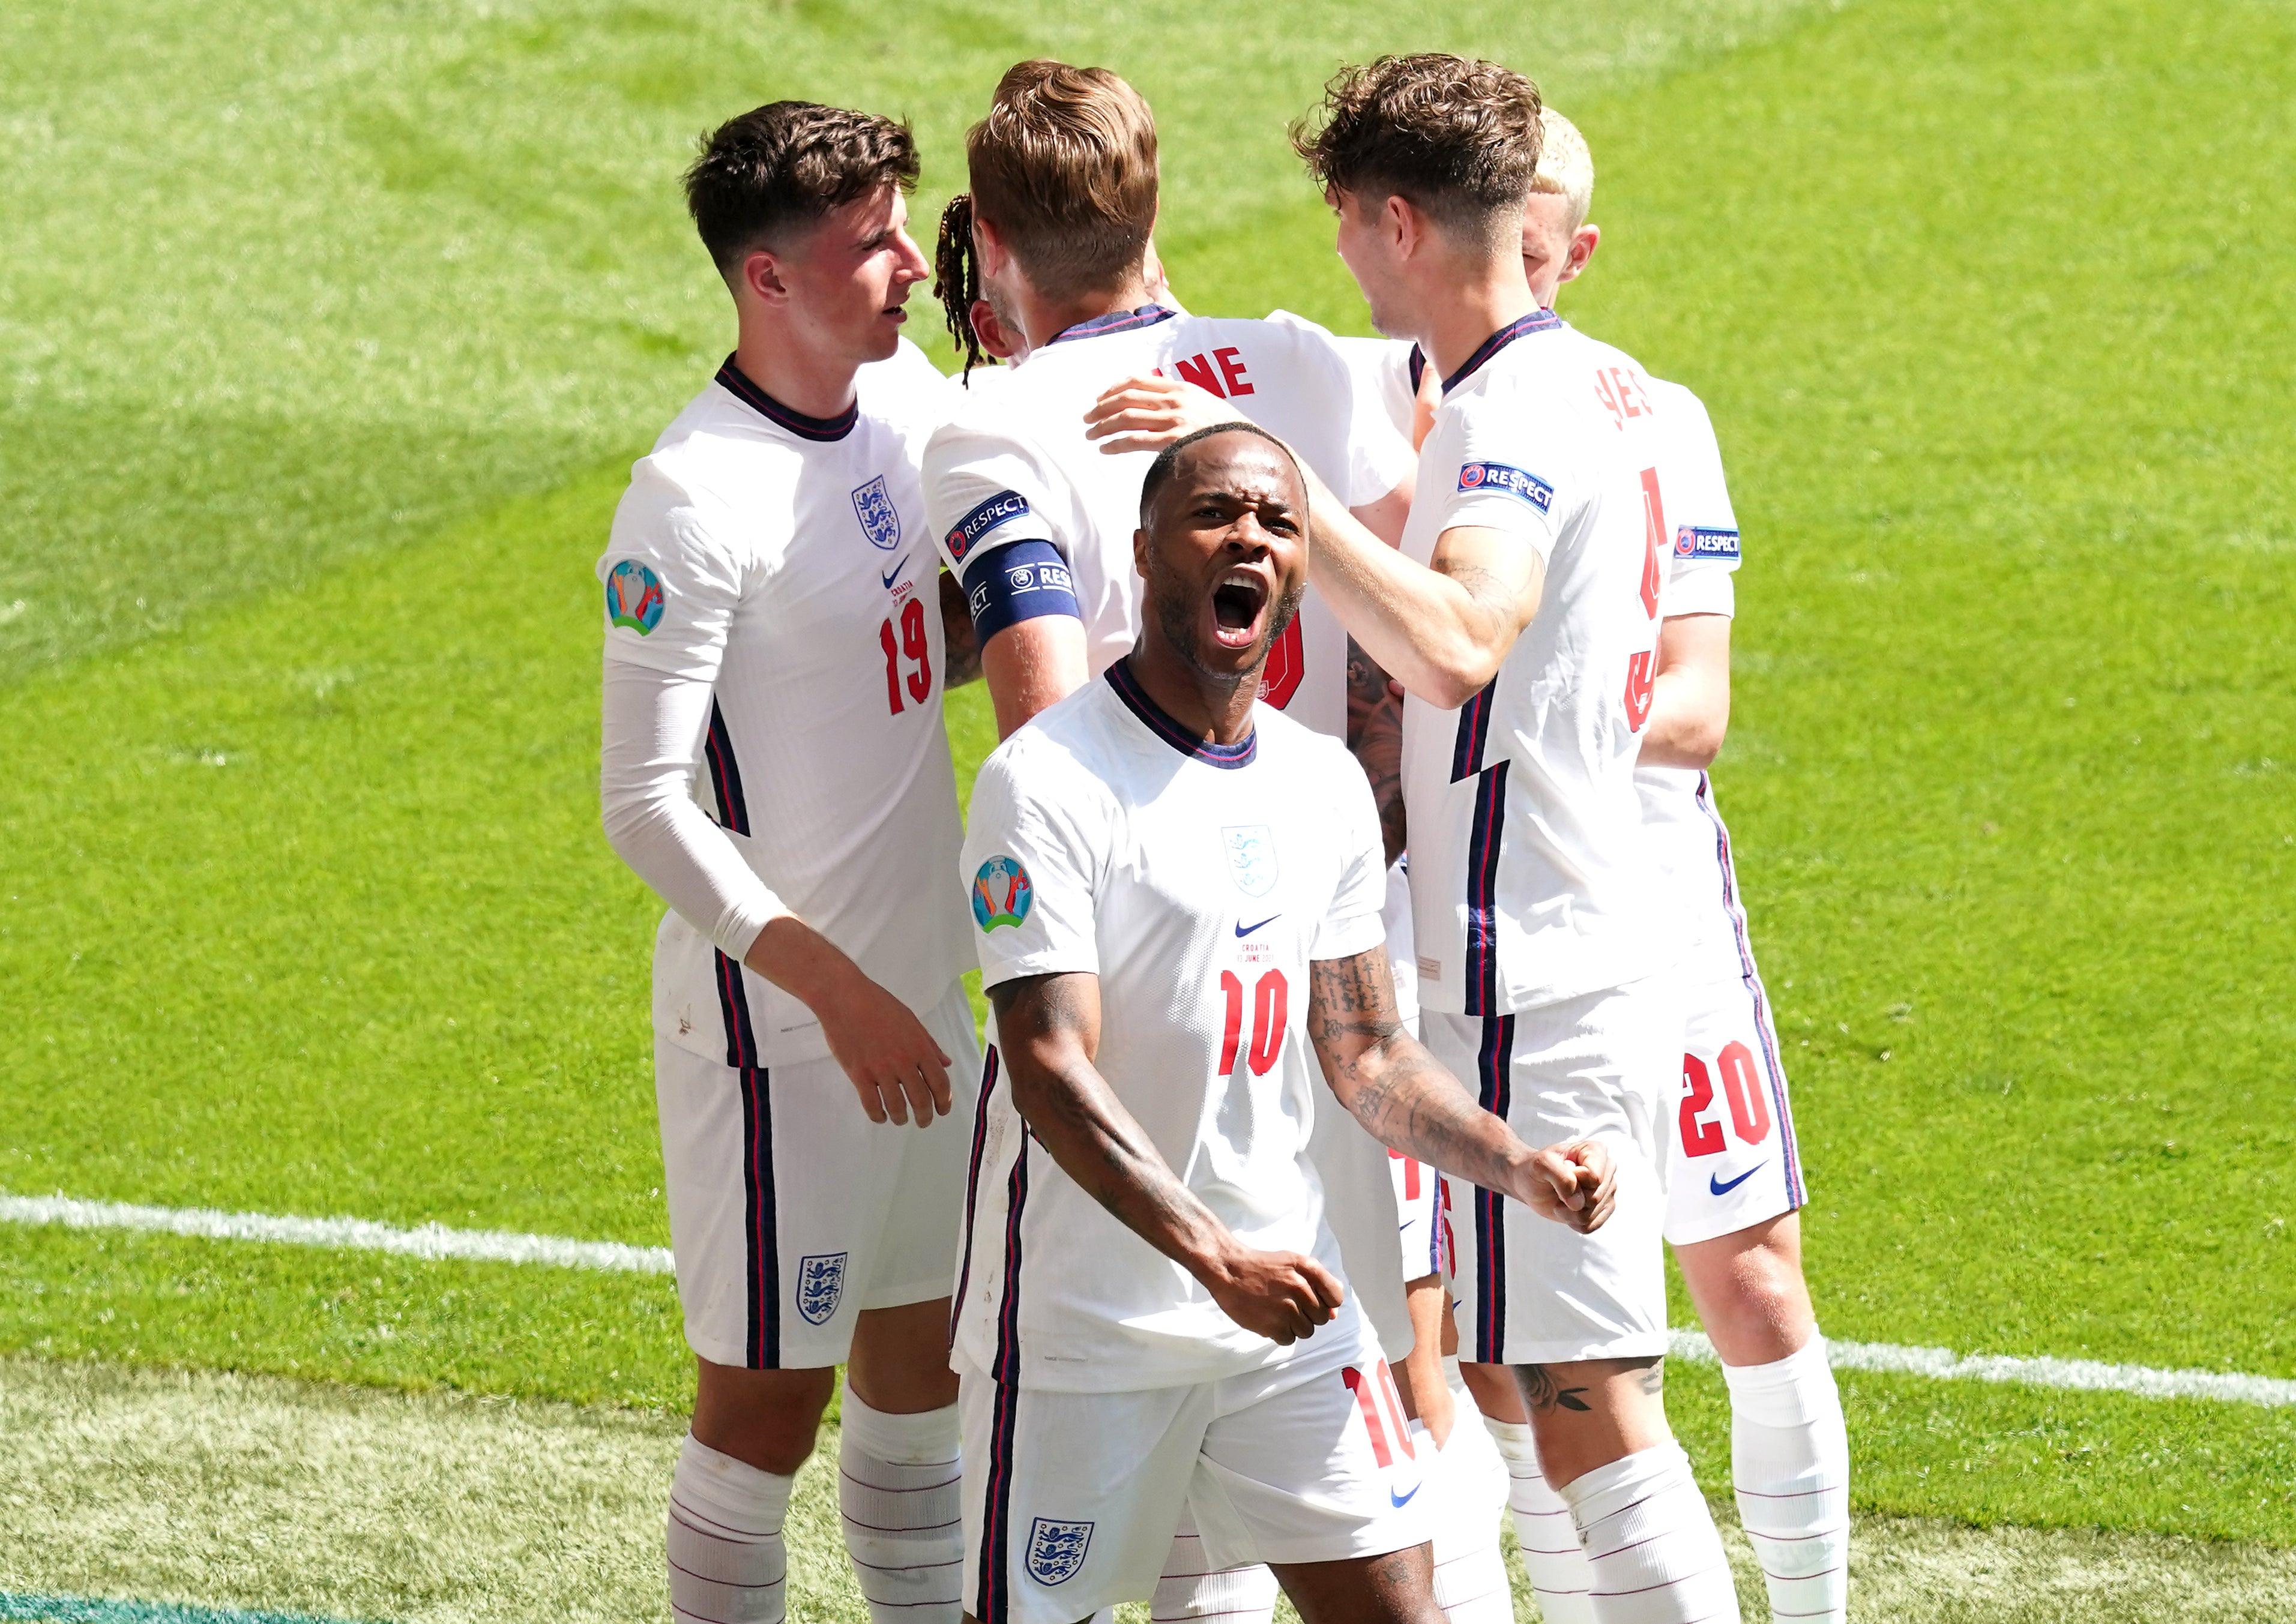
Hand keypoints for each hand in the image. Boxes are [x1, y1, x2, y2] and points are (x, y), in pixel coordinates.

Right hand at [813, 969, 954, 1127]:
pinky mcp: (859, 1074)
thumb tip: (946, 1063)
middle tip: (924, 1122)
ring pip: (897, 1106)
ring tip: (900, 1120)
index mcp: (920, 1047)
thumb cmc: (879, 1005)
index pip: (940, 1082)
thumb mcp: (911, 1020)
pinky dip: (878, 1115)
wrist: (844, 998)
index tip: (942, 1110)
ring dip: (901, 1118)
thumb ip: (930, 1044)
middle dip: (925, 1116)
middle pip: (921, 1099)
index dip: (944, 1101)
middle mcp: (904, 1061)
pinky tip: (881, 1116)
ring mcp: (881, 1069)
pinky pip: (872, 1104)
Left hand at [1083, 374, 1253, 455]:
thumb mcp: (1206, 407)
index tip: (1100, 398)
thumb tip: (1159, 407)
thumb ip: (1182, 403)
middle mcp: (1176, 400)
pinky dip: (1116, 444)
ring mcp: (1175, 419)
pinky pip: (1136, 440)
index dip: (1113, 389)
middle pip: (1127, 398)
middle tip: (1087, 420)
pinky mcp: (1174, 440)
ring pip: (1127, 417)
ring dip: (1103, 426)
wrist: (1251, 447)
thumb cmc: (1228, 432)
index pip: (1138, 381)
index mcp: (1182, 388)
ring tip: (1091, 436)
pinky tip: (1105, 449)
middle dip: (1101, 408)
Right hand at [1199, 1241, 1346, 1343]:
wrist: (1229, 1270)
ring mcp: (1287, 1308)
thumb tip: (1333, 1314)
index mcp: (1308, 1269)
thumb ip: (1319, 1283)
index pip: (1336, 1297)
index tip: (1312, 1301)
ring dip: (1294, 1325)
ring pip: (1307, 1331)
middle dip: (1308, 1314)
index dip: (1327, 1303)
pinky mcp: (1273, 1325)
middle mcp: (1300, 1287)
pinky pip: (1289, 1339)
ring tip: (1277, 1311)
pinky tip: (1269, 1318)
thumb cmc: (1263, 1267)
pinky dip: (1280, 1333)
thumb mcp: (1294, 1263)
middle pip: (1321, 1318)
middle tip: (1288, 1304)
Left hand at [1511, 1138, 1618, 1232]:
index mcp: (1596, 1151)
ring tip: (1560, 1198)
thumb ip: (1561, 1176)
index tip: (1561, 1171)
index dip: (1573, 1181)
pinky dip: (1572, 1222)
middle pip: (1595, 1198)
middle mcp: (1607, 1171)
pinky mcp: (1603, 1210)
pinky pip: (1590, 1226)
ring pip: (1591, 1215)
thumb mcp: (1541, 1164)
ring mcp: (1607, 1191)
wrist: (1531, 1183)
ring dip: (1568, 1212)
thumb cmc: (1537, 1169)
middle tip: (1557, 1187)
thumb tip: (1578, 1203)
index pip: (1594, 1177)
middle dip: (1569, 1198)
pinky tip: (1566, 1209)